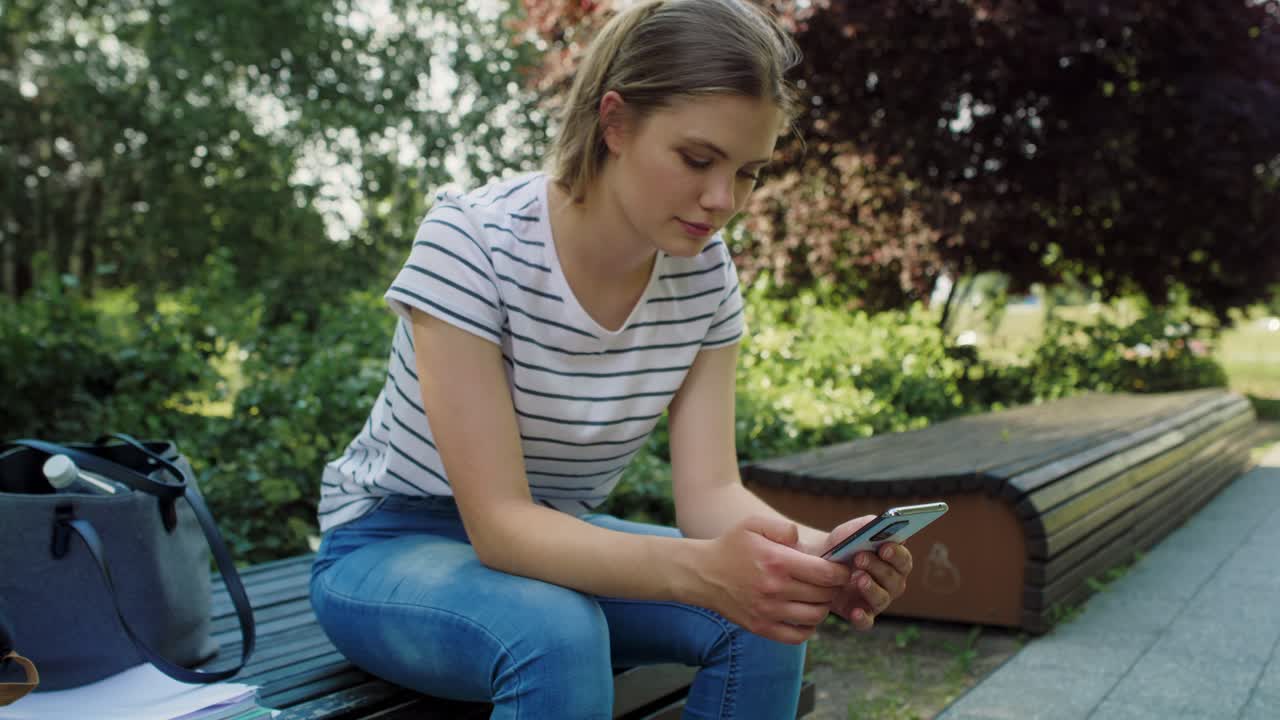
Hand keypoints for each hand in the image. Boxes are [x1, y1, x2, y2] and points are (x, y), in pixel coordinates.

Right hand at [694, 516, 851, 644]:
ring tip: (818, 597)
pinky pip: (798, 636)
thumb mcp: (753, 524)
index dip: (840, 572)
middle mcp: (775, 589)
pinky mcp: (761, 627)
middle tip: (830, 582)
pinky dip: (809, 628)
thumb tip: (802, 541)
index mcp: (777, 561)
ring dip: (823, 606)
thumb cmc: (732, 546)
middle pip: (824, 595)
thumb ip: (782, 527)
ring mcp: (768, 611)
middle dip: (833, 588)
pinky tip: (805, 615)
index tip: (841, 570)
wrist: (703, 574)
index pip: (825, 573)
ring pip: (815, 616)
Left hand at [808, 517, 914, 630]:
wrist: (815, 564)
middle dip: (879, 568)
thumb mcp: (849, 532)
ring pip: (882, 598)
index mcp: (893, 561)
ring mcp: (876, 600)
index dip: (897, 554)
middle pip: (895, 580)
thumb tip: (877, 522)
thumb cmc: (840, 546)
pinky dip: (863, 618)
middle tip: (860, 558)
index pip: (903, 560)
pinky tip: (855, 611)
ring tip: (858, 578)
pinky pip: (867, 621)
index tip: (884, 548)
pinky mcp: (861, 614)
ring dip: (872, 588)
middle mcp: (890, 582)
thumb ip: (865, 525)